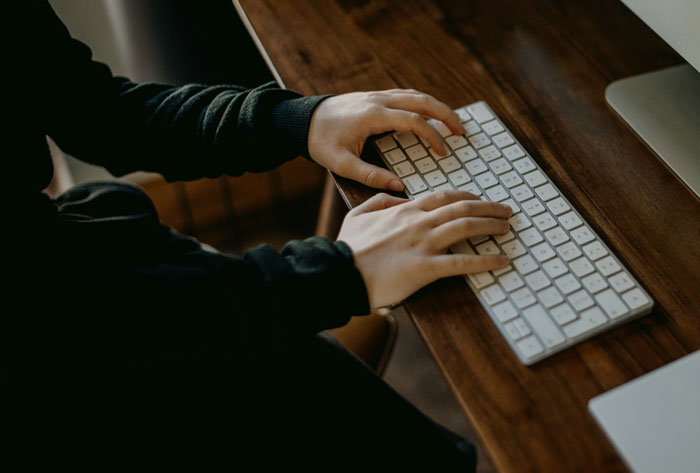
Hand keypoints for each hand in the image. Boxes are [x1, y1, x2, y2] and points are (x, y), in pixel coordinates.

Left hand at [308, 89, 464, 190]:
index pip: (414, 121)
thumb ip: (370, 176)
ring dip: (437, 106)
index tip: (443, 151)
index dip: (433, 136)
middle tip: (462, 131)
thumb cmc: (319, 141)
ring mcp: (377, 95)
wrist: (301, 119)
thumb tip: (399, 186)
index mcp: (373, 116)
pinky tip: (429, 115)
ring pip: (415, 94)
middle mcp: (378, 100)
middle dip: (446, 114)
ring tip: (452, 123)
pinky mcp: (374, 96)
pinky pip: (405, 95)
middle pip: (422, 100)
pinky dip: (422, 103)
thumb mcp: (341, 164)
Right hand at [337, 190, 512, 308]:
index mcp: (403, 210)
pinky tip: (501, 260)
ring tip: (506, 227)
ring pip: (466, 226)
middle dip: (488, 207)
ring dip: (491, 225)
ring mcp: (423, 244)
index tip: (479, 200)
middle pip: (461, 207)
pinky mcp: (425, 268)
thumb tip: (396, 196)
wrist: (340, 272)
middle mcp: (418, 222)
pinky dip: (486, 260)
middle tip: (505, 211)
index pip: (443, 196)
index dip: (466, 196)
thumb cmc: (348, 248)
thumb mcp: (357, 215)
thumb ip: (379, 201)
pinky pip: (462, 262)